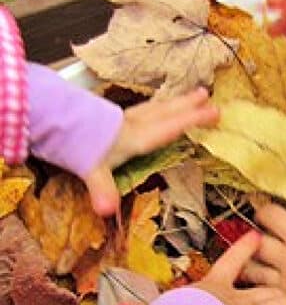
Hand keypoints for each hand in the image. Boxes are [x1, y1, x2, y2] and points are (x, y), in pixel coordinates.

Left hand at [84, 87, 218, 215]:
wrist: (51, 119)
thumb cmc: (75, 144)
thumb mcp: (90, 169)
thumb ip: (102, 188)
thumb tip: (107, 211)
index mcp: (135, 138)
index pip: (170, 128)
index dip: (193, 121)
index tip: (215, 112)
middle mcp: (132, 125)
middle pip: (165, 112)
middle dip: (188, 105)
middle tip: (208, 95)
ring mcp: (122, 119)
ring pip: (155, 107)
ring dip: (175, 101)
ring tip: (192, 93)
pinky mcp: (111, 117)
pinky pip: (143, 108)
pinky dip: (156, 105)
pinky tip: (155, 106)